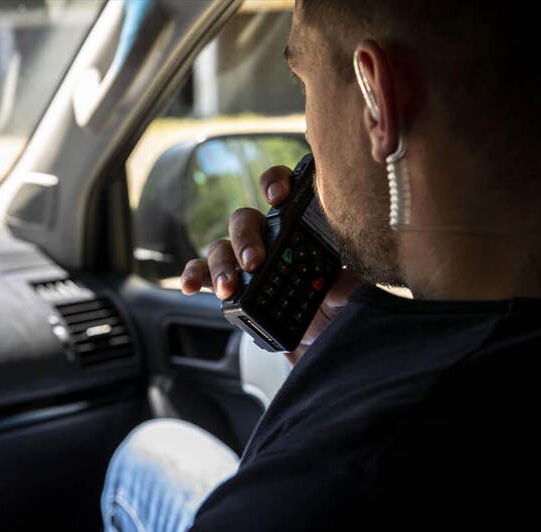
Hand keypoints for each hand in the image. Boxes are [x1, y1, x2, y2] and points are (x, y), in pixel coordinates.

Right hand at [180, 165, 359, 364]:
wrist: (323, 340)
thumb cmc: (337, 306)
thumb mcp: (351, 293)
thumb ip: (349, 282)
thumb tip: (344, 279)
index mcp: (297, 227)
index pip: (281, 189)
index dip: (275, 183)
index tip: (277, 196)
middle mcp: (267, 238)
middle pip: (244, 220)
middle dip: (245, 238)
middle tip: (255, 262)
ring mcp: (244, 261)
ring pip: (221, 246)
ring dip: (221, 264)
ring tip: (229, 286)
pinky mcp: (229, 285)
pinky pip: (203, 273)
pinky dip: (194, 276)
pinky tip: (189, 286)